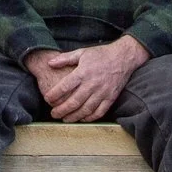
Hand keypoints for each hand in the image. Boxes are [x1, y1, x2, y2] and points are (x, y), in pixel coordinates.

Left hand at [26, 38, 147, 122]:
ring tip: (65, 119)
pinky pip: (99, 112)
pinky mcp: (111, 98)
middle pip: (74, 101)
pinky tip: (82, 119)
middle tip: (53, 114)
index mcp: (83, 72)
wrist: (123, 57)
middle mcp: (92, 84)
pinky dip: (90, 118)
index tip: (47, 99)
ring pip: (85, 109)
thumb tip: (50, 63)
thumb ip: (65, 58)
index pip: (65, 87)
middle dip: (61, 110)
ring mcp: (102, 92)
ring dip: (74, 116)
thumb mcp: (82, 52)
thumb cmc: (101, 54)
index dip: (54, 95)